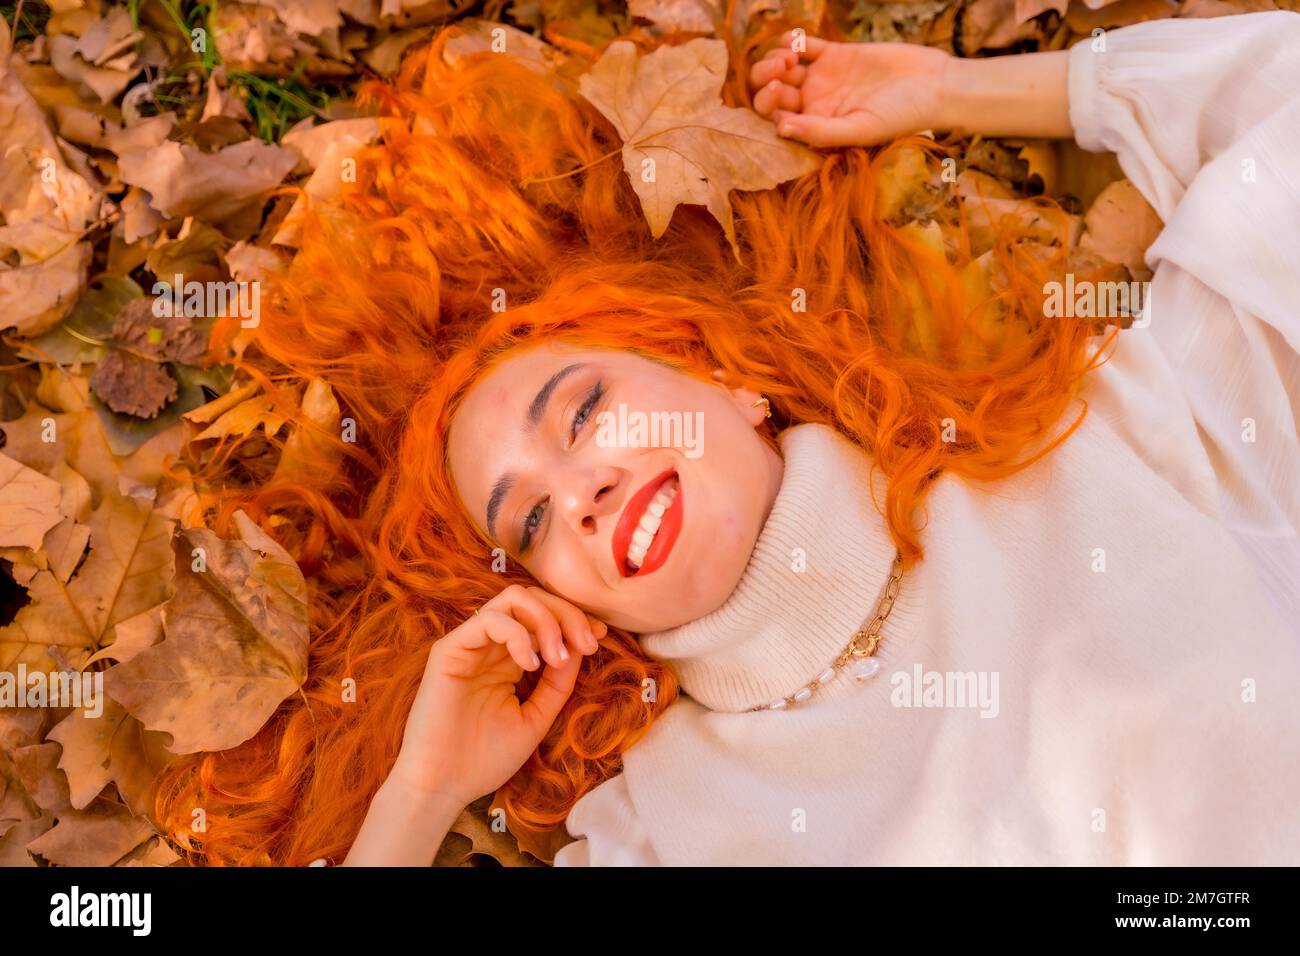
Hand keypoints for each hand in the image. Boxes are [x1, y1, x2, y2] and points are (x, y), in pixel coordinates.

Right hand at [387, 584, 606, 807]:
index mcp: (509, 659)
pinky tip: (531, 664)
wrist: (444, 787)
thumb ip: (558, 683)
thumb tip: (580, 645)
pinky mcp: (449, 650)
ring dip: (546, 620)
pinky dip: (518, 634)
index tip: (600, 637)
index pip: (544, 618)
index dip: (575, 619)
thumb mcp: (536, 717)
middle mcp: (490, 645)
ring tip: (558, 657)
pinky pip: (489, 619)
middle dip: (567, 614)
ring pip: (513, 599)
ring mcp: (470, 644)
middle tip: (587, 643)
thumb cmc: (486, 758)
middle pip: (533, 599)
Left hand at [750, 31, 950, 146]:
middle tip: (782, 70)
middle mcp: (813, 104)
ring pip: (781, 67)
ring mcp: (822, 78)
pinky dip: (792, 40)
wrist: (933, 86)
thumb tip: (780, 130)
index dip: (767, 105)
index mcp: (814, 126)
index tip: (780, 92)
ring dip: (775, 58)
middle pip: (770, 91)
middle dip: (764, 79)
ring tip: (791, 56)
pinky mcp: (835, 54)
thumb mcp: (860, 129)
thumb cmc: (901, 117)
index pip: (774, 118)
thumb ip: (820, 132)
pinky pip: (803, 45)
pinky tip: (797, 41)